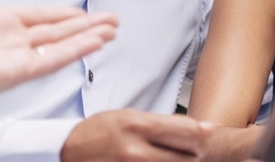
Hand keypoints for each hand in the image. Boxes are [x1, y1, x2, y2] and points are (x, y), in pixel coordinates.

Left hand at [0, 0, 117, 104]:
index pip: (40, 18)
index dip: (64, 15)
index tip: (84, 12)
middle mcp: (11, 40)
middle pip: (58, 32)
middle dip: (87, 26)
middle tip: (112, 20)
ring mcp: (17, 57)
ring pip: (62, 45)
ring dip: (88, 37)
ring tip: (112, 29)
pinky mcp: (18, 71)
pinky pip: (54, 59)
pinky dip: (76, 50)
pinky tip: (96, 41)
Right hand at [61, 109, 213, 160]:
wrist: (68, 151)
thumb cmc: (99, 132)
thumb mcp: (129, 116)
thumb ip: (163, 123)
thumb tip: (201, 129)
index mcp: (138, 125)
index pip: (188, 131)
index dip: (203, 134)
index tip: (206, 134)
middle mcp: (137, 149)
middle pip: (189, 156)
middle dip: (194, 153)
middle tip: (188, 149)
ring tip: (169, 155)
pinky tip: (156, 161)